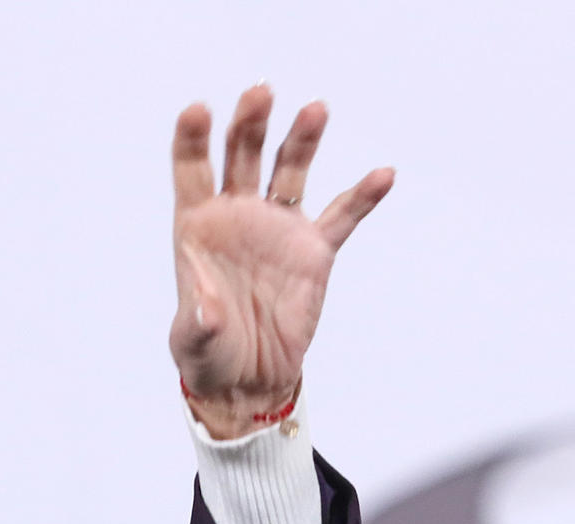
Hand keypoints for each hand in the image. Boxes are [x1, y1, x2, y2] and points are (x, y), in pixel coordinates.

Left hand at [169, 84, 393, 438]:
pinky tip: (382, 174)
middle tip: (262, 93)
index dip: (193, 140)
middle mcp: (238, 217)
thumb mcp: (193, 341)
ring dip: (301, 139)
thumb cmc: (208, 357)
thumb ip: (198, 319)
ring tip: (315, 109)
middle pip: (243, 156)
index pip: (192, 172)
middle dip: (251, 125)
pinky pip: (342, 215)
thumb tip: (206, 308)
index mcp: (197, 229)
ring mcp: (278, 229)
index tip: (198, 109)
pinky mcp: (314, 251)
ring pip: (291, 171)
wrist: (248, 379)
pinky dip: (362, 196)